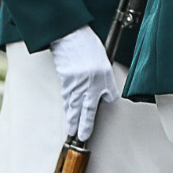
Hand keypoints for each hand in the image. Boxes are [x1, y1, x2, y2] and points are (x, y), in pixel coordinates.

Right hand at [48, 25, 116, 141]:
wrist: (71, 36)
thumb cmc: (89, 47)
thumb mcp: (105, 65)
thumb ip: (107, 83)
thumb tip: (106, 98)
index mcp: (100, 80)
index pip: (95, 106)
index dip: (89, 121)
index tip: (86, 133)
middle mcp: (87, 83)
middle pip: (81, 109)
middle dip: (78, 125)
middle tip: (76, 136)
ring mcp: (75, 82)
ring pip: (72, 104)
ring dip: (71, 118)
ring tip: (71, 129)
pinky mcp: (65, 78)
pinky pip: (66, 95)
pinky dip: (67, 104)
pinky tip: (67, 111)